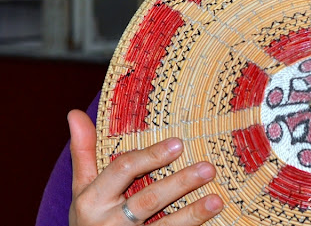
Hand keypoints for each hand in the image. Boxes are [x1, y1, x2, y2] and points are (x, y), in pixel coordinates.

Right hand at [68, 110, 222, 224]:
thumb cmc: (90, 217)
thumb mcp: (81, 188)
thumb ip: (84, 153)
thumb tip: (74, 113)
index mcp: (92, 200)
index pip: (123, 171)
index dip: (150, 156)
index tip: (178, 143)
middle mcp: (108, 223)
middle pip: (148, 199)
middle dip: (179, 183)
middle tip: (208, 168)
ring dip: (192, 214)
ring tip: (217, 200)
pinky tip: (210, 218)